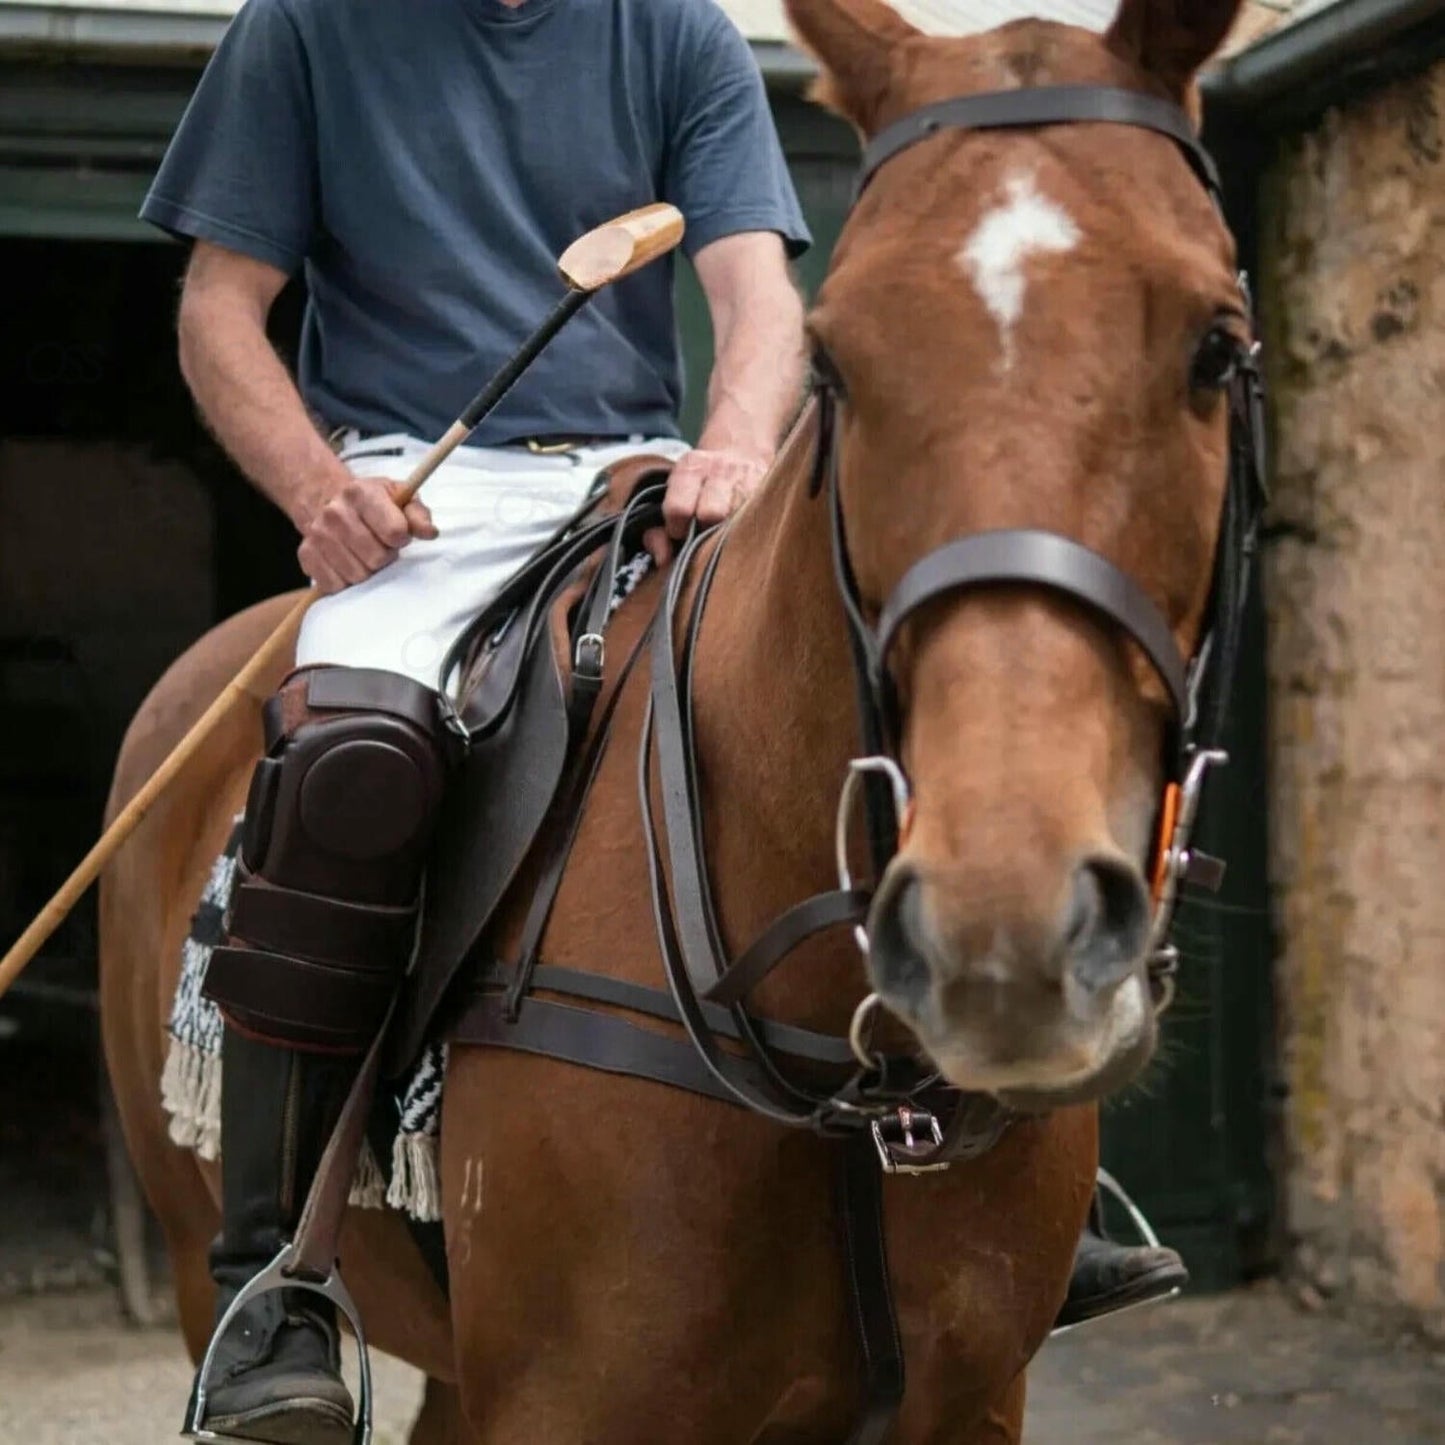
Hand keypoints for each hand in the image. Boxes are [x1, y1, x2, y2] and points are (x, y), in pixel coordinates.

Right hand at [296, 476, 437, 594]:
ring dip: (367, 570)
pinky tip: (348, 563)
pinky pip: (335, 585)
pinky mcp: (307, 555)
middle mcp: (334, 512)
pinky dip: (346, 581)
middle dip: (385, 556)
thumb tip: (430, 533)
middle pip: (377, 558)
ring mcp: (317, 535)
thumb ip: (418, 515)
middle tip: (380, 546)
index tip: (397, 534)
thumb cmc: (373, 503)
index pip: (395, 532)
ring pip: (357, 575)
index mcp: (360, 493)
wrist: (327, 500)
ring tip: (364, 554)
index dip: (401, 538)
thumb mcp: (400, 497)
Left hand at [644, 446, 769, 566]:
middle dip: (707, 530)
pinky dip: (748, 529)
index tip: (681, 532)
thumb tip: (663, 559)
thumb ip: (656, 531)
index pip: (679, 508)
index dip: (678, 528)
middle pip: (712, 513)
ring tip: (725, 531)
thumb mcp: (673, 495)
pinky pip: (757, 519)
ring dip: (730, 532)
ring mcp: (748, 479)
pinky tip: (743, 527)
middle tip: (706, 533)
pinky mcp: (769, 490)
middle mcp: (720, 470)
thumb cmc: (700, 484)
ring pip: (738, 519)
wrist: (741, 448)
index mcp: (690, 469)